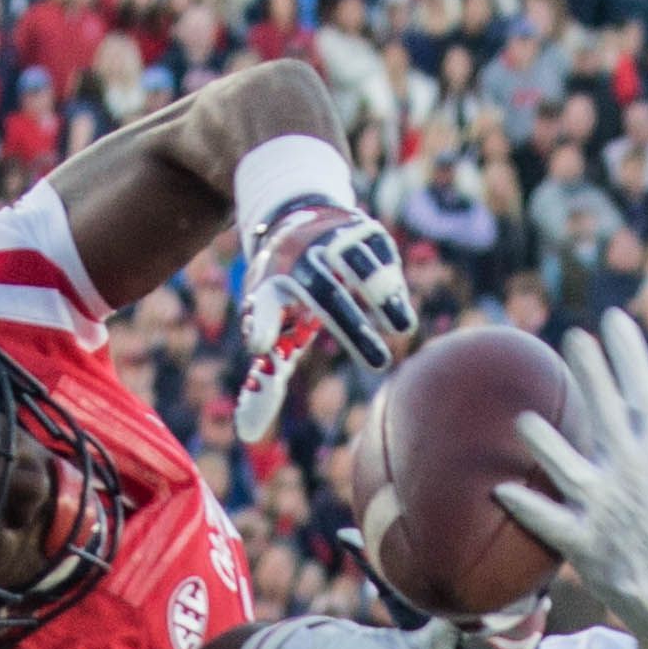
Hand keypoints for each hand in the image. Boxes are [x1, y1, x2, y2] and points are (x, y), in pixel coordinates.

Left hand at [236, 202, 414, 441]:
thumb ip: (262, 380)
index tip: (258, 346)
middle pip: (327, 296)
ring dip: (383, 295)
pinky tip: (396, 309)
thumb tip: (246, 435)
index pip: (262, 304)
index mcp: (272, 282)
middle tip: (377, 364)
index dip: (259, 323)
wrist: (295, 213)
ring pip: (361, 267)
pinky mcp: (363, 229)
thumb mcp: (268, 327)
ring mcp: (334, 239)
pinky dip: (391, 282)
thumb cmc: (283, 288)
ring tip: (402, 327)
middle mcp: (301, 257)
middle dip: (352, 328)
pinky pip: (380, 256)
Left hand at [499, 310, 647, 645]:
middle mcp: (628, 476)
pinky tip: (498, 489)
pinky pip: (548, 522)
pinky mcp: (581, 543)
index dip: (628, 356)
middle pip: (606, 416)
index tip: (613, 320)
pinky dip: (525, 507)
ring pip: (568, 469)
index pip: (643, 394)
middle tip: (571, 338)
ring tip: (523, 419)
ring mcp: (602, 510)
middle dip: (591, 375)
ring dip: (545, 444)